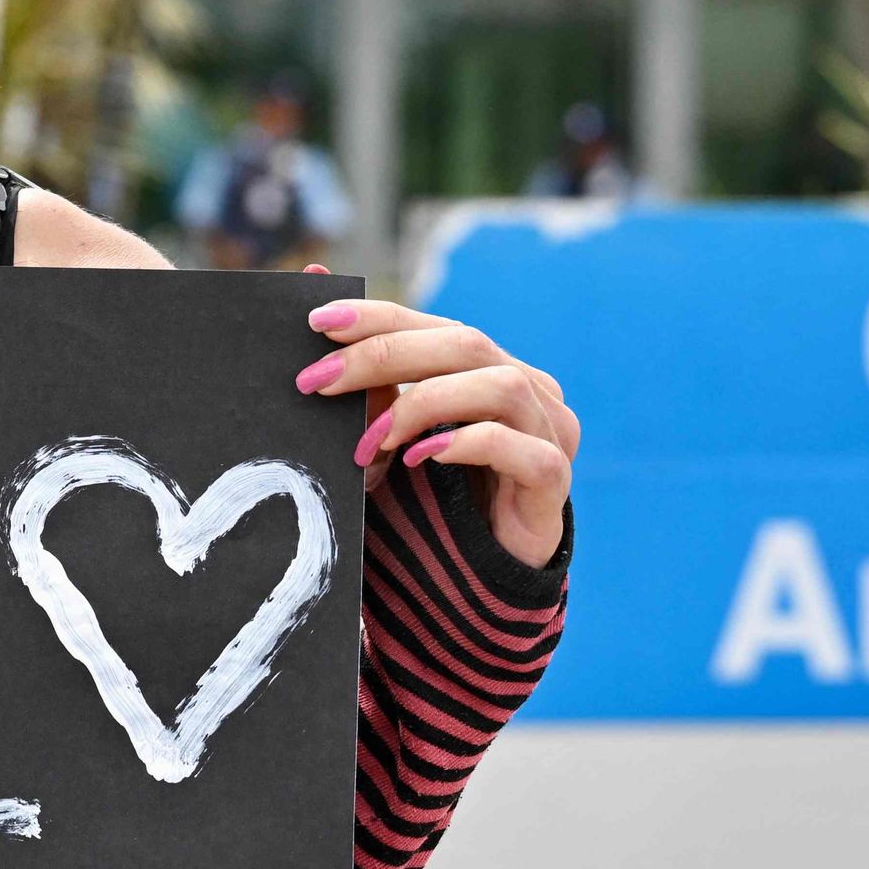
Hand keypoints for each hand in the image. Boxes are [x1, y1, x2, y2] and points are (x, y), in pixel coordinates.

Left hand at [292, 295, 576, 568]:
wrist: (482, 577)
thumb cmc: (433, 498)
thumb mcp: (393, 435)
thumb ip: (369, 379)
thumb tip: (315, 292)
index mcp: (493, 370)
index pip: (438, 325)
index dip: (380, 318)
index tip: (318, 323)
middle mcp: (529, 389)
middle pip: (466, 344)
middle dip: (385, 356)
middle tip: (320, 381)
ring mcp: (549, 432)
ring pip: (500, 386)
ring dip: (424, 405)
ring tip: (372, 439)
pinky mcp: (553, 480)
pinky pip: (523, 449)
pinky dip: (467, 446)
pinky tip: (421, 459)